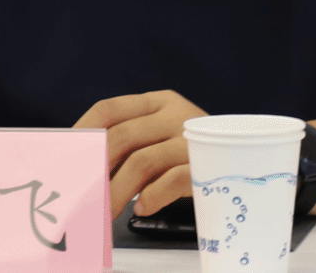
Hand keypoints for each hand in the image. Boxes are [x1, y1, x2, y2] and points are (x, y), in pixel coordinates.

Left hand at [73, 90, 206, 218]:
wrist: (252, 164)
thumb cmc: (195, 155)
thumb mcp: (163, 137)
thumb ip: (131, 144)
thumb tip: (83, 168)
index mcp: (159, 102)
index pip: (109, 108)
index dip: (82, 131)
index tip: (63, 157)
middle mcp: (176, 114)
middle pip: (122, 136)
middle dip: (94, 169)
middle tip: (78, 195)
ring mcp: (193, 139)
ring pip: (143, 161)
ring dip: (116, 191)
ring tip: (103, 212)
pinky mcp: (209, 167)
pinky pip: (172, 180)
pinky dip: (152, 196)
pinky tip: (140, 208)